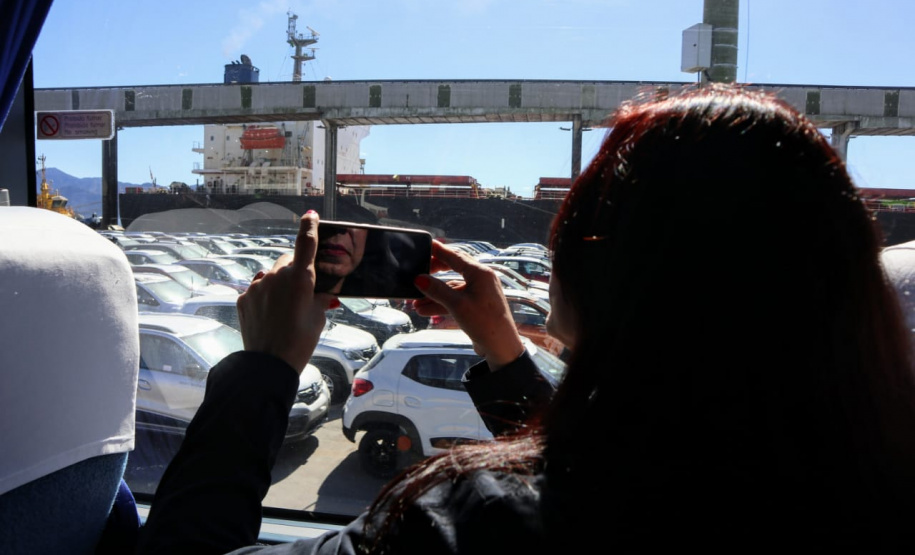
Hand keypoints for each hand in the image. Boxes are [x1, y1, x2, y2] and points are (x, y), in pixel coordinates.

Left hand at [236, 212, 337, 373]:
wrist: (268, 364)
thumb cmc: (300, 341)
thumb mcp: (318, 318)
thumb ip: (319, 298)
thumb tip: (323, 291)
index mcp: (300, 278)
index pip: (306, 243)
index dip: (309, 227)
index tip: (310, 216)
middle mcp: (276, 276)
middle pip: (288, 261)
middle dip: (295, 270)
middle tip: (302, 292)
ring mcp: (257, 286)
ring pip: (271, 275)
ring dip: (279, 284)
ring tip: (285, 308)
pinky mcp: (244, 297)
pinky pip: (258, 288)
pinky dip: (265, 296)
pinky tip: (271, 314)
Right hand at [413, 241, 524, 369]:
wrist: (501, 347)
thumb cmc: (485, 323)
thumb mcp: (457, 305)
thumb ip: (437, 290)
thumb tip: (419, 279)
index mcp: (480, 273)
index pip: (455, 256)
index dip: (439, 251)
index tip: (426, 244)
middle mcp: (481, 279)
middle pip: (453, 269)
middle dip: (433, 274)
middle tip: (418, 272)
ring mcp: (479, 292)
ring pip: (452, 287)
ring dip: (434, 294)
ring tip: (415, 302)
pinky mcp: (476, 305)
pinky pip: (455, 299)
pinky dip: (441, 303)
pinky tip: (425, 310)